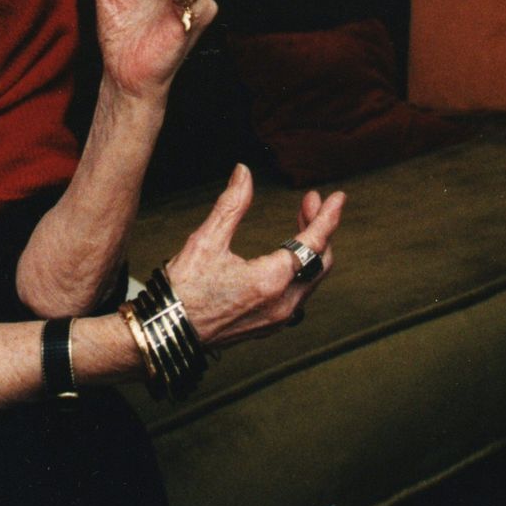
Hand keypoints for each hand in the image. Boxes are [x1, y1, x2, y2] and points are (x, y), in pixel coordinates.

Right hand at [161, 165, 344, 351]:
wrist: (167, 332)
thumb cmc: (183, 291)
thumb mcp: (206, 240)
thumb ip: (232, 205)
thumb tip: (244, 173)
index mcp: (271, 280)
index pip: (313, 243)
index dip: (328, 217)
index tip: (338, 198)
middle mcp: (282, 303)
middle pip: (320, 262)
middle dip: (321, 229)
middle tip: (309, 202)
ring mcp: (278, 318)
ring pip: (311, 279)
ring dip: (311, 249)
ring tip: (301, 223)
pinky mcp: (270, 325)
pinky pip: (300, 294)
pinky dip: (301, 269)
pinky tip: (287, 255)